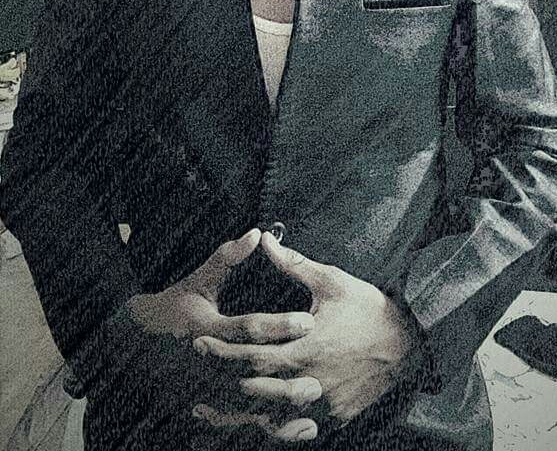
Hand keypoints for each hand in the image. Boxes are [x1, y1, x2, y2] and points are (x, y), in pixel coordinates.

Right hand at [126, 228, 320, 441]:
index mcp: (204, 328)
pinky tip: (298, 427)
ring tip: (315, 396)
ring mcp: (202, 388)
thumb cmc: (173, 307)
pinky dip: (268, 425)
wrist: (133, 346)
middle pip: (251, 369)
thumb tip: (257, 234)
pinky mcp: (205, 405)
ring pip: (248, 401)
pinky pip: (240, 420)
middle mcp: (204, 362)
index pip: (247, 327)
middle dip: (285, 370)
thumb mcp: (198, 280)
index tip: (309, 321)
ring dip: (281, 402)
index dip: (278, 325)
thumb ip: (228, 259)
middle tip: (319, 369)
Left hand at [193, 232, 423, 434]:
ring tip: (207, 409)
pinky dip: (269, 430)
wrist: (410, 346)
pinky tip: (250, 426)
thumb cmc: (369, 308)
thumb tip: (265, 239)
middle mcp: (310, 382)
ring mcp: (321, 406)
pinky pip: (293, 432)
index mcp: (306, 347)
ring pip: (268, 418)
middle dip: (220, 382)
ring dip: (236, 415)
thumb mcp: (331, 281)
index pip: (252, 354)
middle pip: (253, 389)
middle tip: (194, 378)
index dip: (222, 351)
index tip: (199, 343)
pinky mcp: (332, 419)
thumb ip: (294, 264)